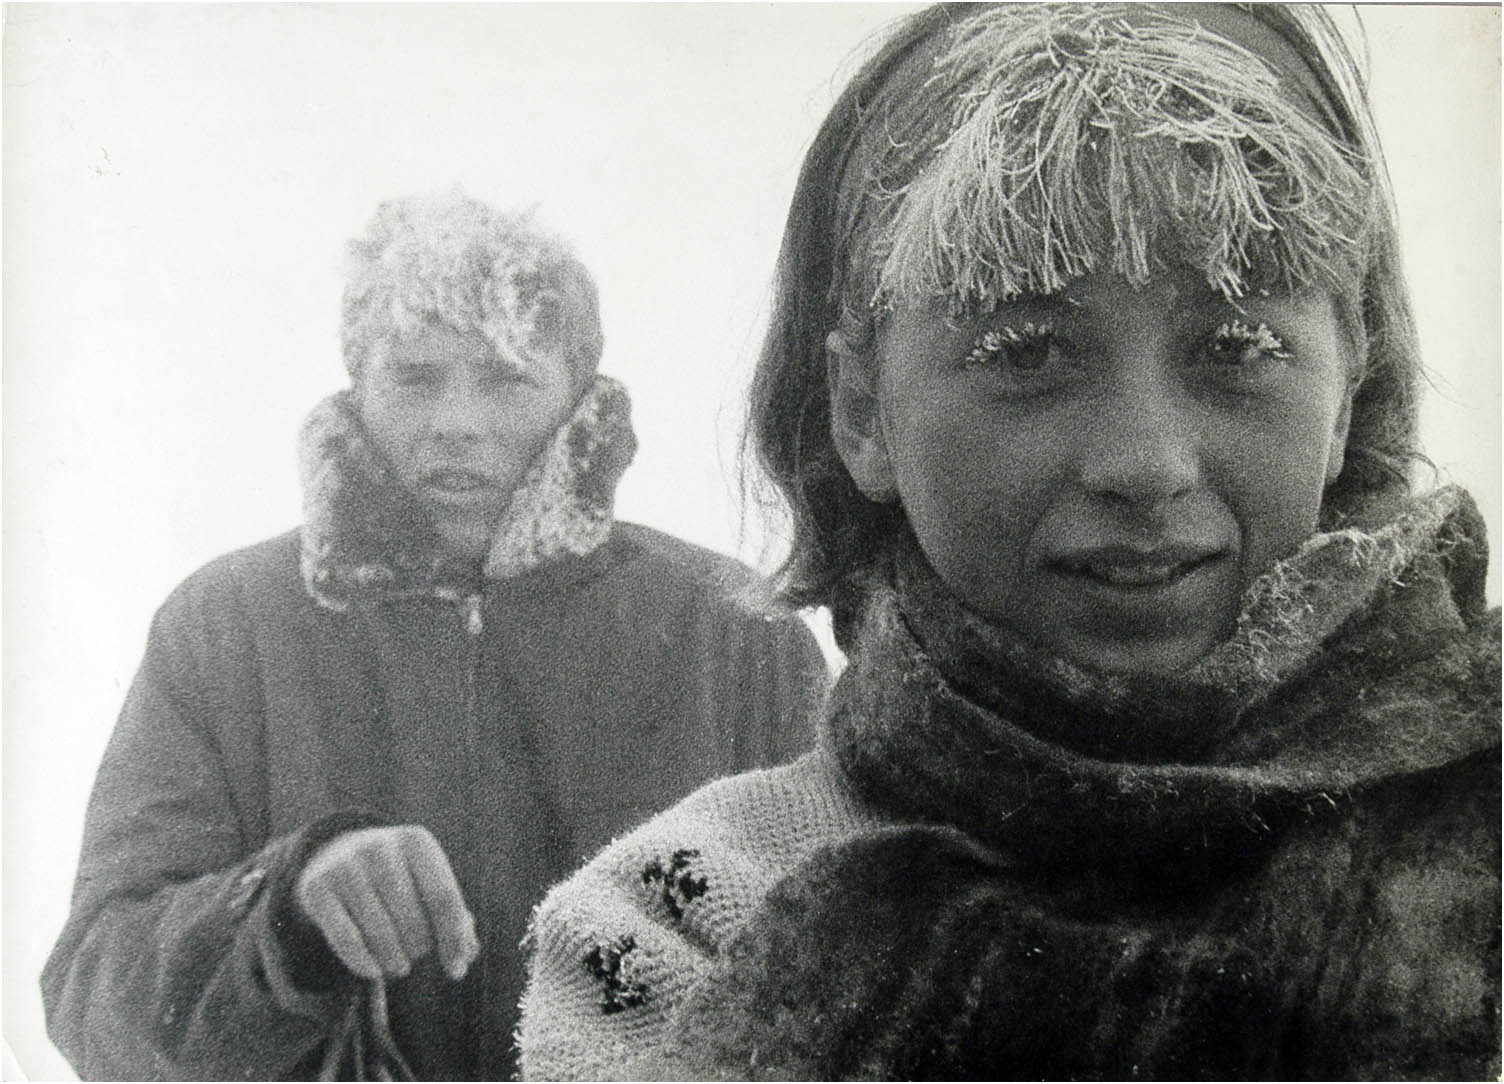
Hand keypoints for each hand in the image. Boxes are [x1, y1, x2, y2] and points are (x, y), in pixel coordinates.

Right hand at [295, 825, 479, 980]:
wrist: (335, 852)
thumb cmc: (396, 877)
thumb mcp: (426, 882)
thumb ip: (453, 916)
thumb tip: (466, 953)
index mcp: (416, 841)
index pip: (443, 897)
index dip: (453, 938)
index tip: (456, 971)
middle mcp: (380, 847)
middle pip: (412, 918)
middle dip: (420, 948)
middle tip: (415, 955)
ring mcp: (346, 866)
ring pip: (380, 933)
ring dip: (394, 960)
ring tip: (398, 966)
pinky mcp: (318, 888)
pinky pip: (346, 938)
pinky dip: (363, 962)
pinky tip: (374, 972)